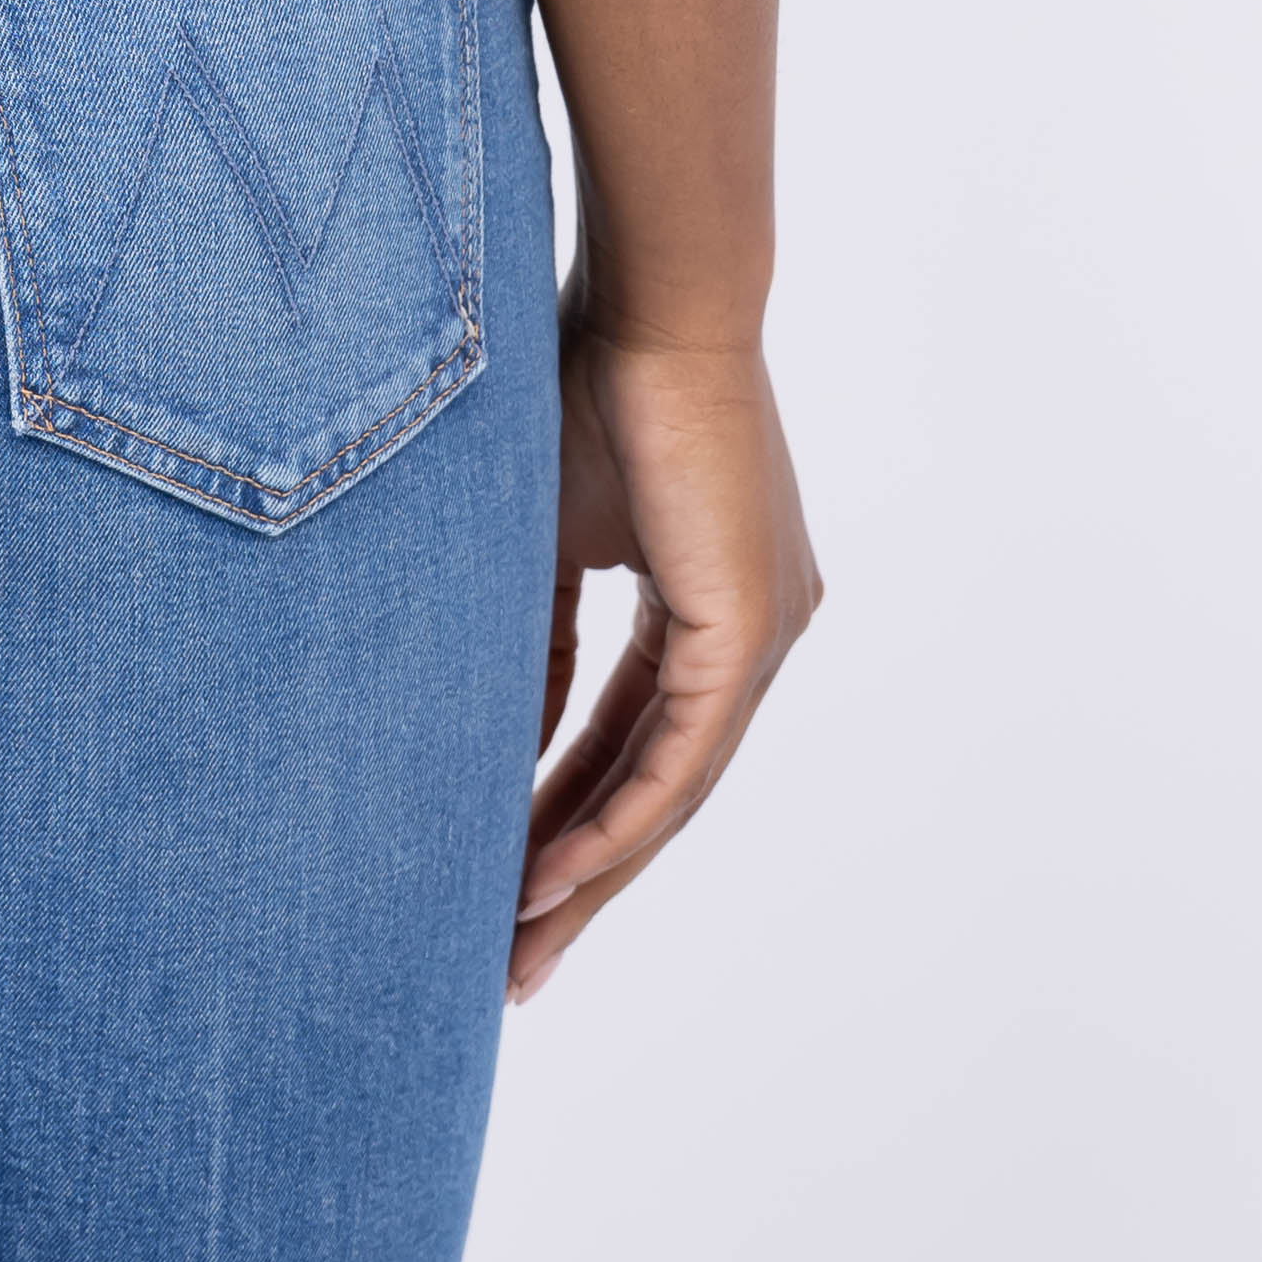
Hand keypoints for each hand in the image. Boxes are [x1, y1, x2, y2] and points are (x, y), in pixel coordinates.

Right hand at [510, 315, 819, 1001]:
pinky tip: (553, 875)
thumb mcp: (546, 536)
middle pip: (658, 787)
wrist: (650, 298)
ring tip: (517, 939)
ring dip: (591, 870)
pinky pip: (680, 760)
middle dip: (580, 877)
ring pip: (671, 789)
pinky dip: (615, 820)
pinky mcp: (748, 632)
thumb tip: (499, 739)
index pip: (636, 740)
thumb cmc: (589, 378)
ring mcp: (762, 635)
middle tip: (513, 962)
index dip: (570, 814)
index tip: (504, 883)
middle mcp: (755, 632)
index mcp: (711, 602)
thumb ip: (535, 640)